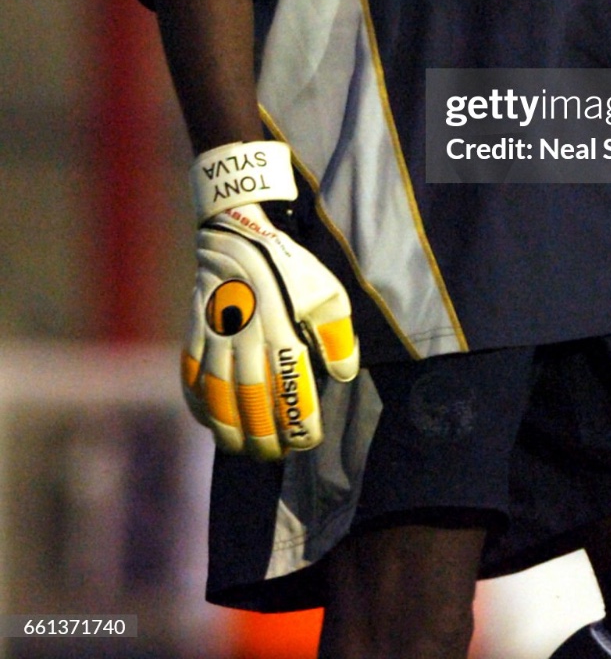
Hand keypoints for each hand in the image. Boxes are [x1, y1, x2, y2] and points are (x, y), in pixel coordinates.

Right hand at [182, 142, 358, 460]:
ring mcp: (216, 336)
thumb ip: (337, 336)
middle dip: (264, 438)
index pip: (290, 391)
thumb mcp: (327, 292)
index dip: (300, 424)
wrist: (237, 234)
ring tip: (242, 449)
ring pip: (218, 397)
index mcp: (282, 330)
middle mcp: (246, 338)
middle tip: (275, 454)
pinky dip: (198, 404)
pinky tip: (210, 421)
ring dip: (229, 430)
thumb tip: (342, 375)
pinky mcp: (195, 332)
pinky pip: (191, 376)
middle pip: (252, 403)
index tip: (308, 439)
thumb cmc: (289, 267)